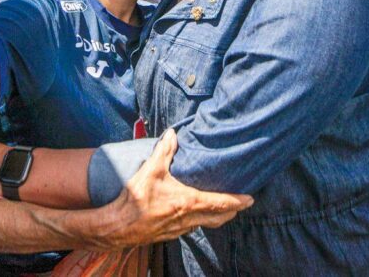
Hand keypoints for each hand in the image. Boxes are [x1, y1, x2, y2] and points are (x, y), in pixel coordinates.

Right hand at [98, 130, 252, 248]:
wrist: (117, 226)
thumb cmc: (135, 200)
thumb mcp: (150, 171)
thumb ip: (164, 151)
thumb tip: (173, 133)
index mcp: (188, 202)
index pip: (221, 203)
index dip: (237, 201)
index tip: (251, 199)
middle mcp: (189, 218)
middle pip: (219, 217)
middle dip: (232, 211)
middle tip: (242, 203)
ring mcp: (180, 229)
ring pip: (206, 223)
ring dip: (217, 216)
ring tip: (223, 207)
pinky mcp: (170, 234)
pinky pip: (192, 227)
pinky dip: (200, 220)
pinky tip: (195, 214)